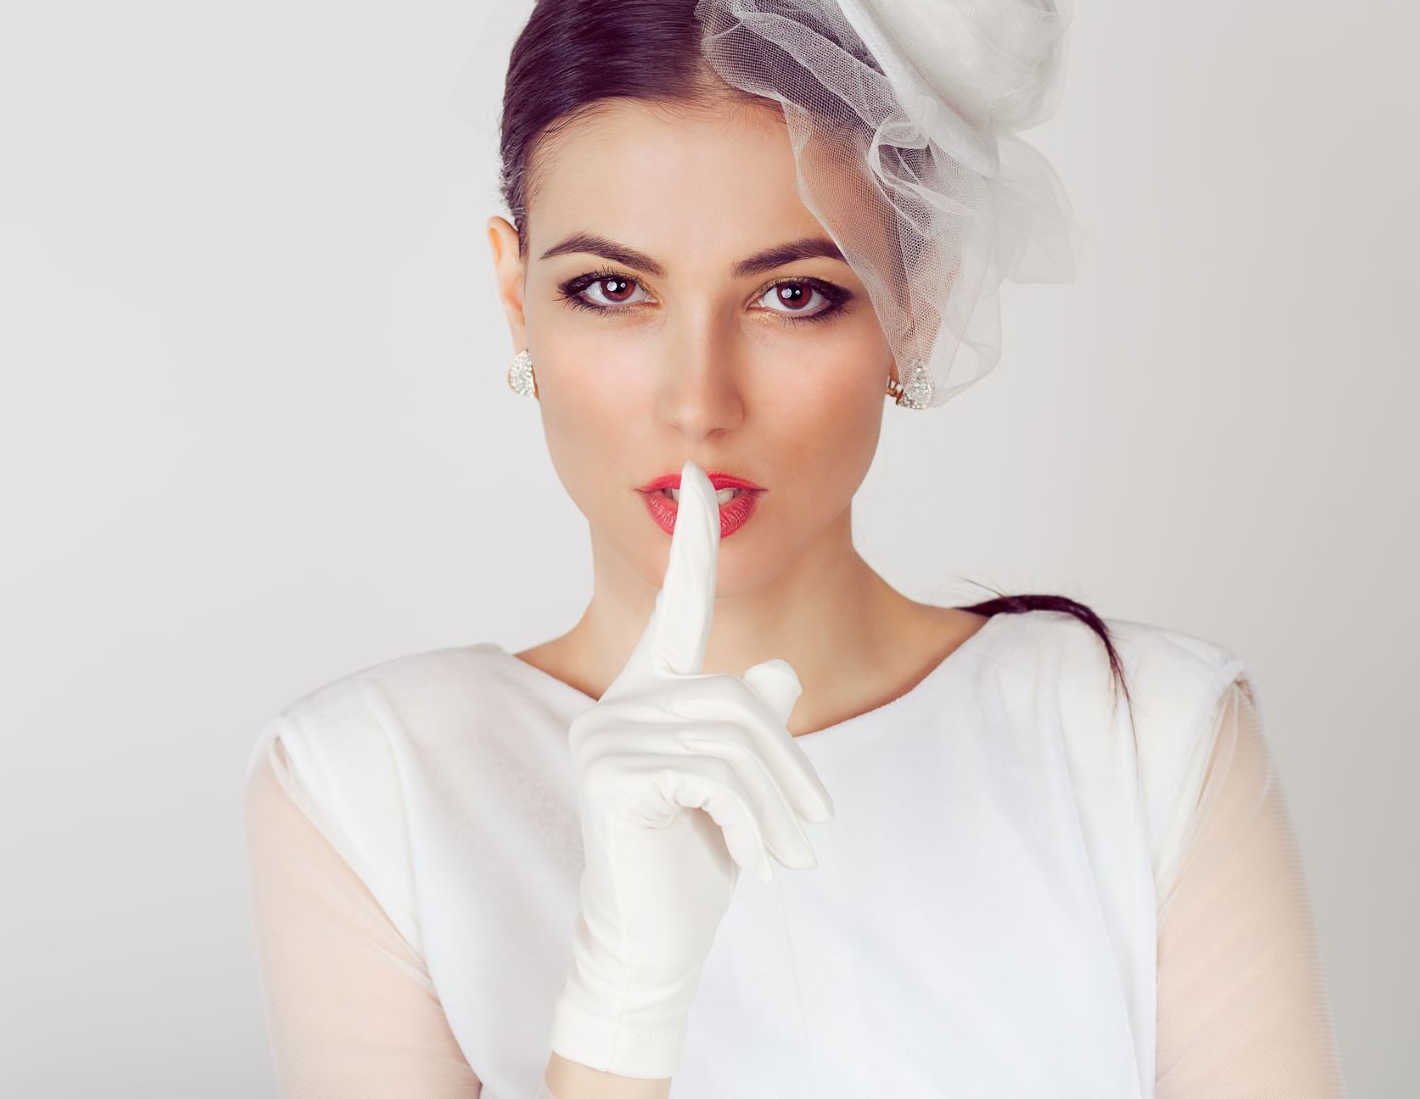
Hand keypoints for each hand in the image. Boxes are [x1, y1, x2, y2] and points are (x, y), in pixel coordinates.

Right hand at [548, 459, 835, 1079]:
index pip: (677, 605)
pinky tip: (754, 861)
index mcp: (650, 691)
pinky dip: (751, 821)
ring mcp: (606, 732)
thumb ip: (753, 724)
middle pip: (741, 699)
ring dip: (779, 804)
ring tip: (790, 854)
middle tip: (813, 830)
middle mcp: (621, 701)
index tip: (699, 479)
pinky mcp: (611, 771)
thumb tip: (778, 674)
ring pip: (735, 739)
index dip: (692, 543)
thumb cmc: (691, 861)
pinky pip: (715, 773)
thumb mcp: (739, 788)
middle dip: (791, 769)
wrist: (652, 941)